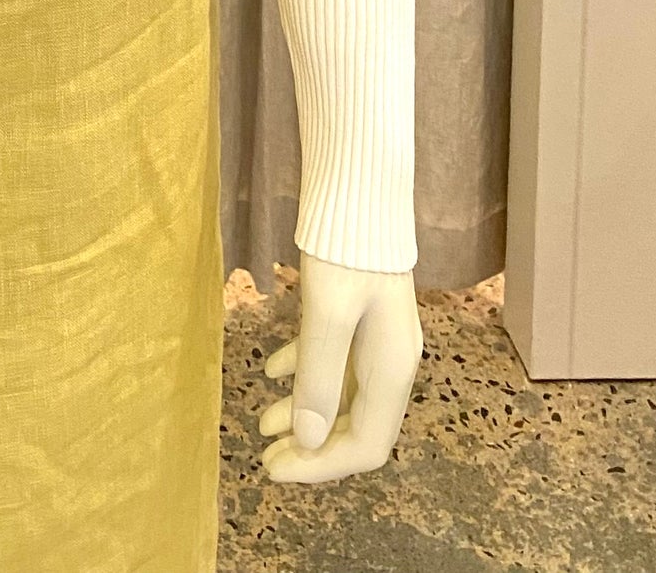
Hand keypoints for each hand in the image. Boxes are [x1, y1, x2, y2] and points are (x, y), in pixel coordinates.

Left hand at [255, 248, 420, 482]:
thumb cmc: (346, 249)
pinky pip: (332, 358)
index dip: (322, 466)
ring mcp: (375, 336)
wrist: (359, 188)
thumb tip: (307, 439)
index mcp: (393, 369)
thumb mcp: (328, 312)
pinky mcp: (357, 313)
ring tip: (262, 421)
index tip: (275, 468)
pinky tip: (270, 370)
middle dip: (311, 447)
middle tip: (265, 455)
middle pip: (355, 425)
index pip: (366, 444)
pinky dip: (302, 371)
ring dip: (304, 412)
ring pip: (339, 393)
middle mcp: (390, 360)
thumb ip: (318, 376)